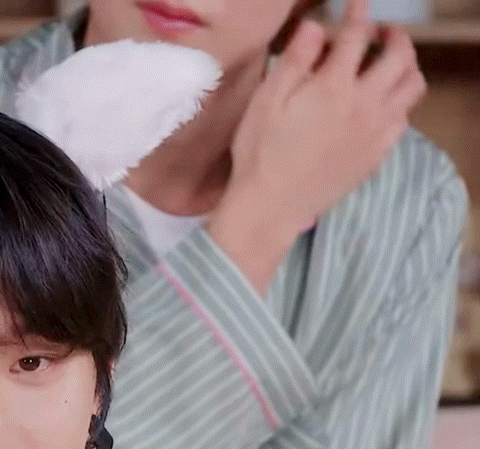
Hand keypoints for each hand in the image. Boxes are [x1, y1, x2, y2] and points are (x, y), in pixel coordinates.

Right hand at [208, 0, 426, 292]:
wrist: (271, 205)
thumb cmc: (260, 152)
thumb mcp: (267, 100)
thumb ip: (295, 59)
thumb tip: (315, 28)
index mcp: (333, 86)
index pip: (356, 36)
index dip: (359, 13)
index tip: (357, 3)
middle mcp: (364, 104)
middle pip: (399, 56)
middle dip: (394, 36)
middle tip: (382, 32)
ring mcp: (376, 130)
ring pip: (412, 86)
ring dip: (405, 66)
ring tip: (389, 63)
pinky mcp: (377, 153)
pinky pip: (404, 118)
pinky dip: (399, 101)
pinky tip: (382, 103)